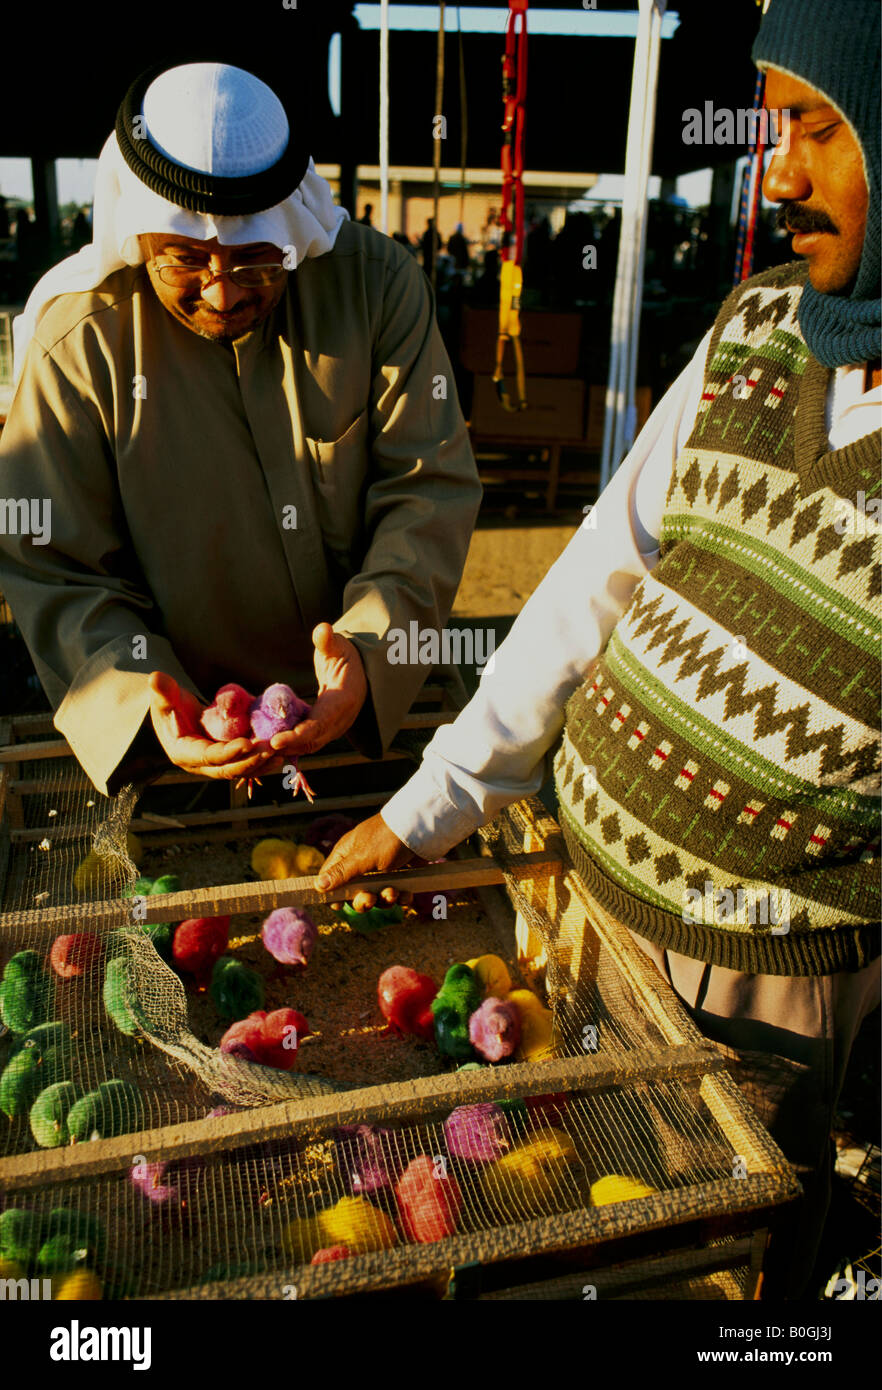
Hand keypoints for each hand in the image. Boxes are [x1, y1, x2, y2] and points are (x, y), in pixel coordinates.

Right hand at [148, 671, 271, 780]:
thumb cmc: (169, 703)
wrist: (176, 712)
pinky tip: (279, 755)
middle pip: (228, 768)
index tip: (248, 743)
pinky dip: (262, 761)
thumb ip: (163, 691)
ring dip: (260, 764)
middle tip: (271, 749)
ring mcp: (215, 765)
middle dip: (251, 761)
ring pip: (240, 770)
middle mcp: (200, 765)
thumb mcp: (164, 697)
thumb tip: (155, 678)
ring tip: (280, 754)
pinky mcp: (227, 760)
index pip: (209, 757)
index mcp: (183, 753)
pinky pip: (246, 764)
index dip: (228, 752)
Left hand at [263, 623, 367, 760]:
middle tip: (257, 748)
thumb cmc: (345, 656)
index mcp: (344, 702)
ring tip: (257, 748)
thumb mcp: (338, 646)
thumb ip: (328, 641)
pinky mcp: (323, 731)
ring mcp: (332, 729)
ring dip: (284, 749)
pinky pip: (305, 742)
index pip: (319, 724)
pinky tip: (264, 742)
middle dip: (285, 747)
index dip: (298, 734)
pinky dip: (287, 745)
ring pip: (307, 745)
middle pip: (311, 741)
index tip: (276, 740)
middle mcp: (339, 721)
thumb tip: (323, 629)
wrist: (359, 672)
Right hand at [315, 813, 419, 895]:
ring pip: (377, 895)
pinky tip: (407, 894)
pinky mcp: (399, 874)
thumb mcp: (362, 857)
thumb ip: (341, 874)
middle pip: (354, 893)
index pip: (331, 879)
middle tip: (371, 899)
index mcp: (347, 856)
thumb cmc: (387, 839)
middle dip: (364, 900)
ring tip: (394, 892)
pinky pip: (395, 893)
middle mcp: (361, 864)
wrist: (422, 828)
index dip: (334, 894)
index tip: (339, 905)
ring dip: (385, 899)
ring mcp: (381, 870)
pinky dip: (401, 896)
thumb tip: (317, 886)